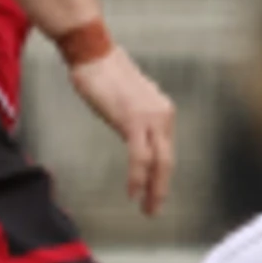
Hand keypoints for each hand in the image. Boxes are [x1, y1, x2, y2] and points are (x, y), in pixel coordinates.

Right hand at [66, 46, 175, 215]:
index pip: (165, 150)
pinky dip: (138, 177)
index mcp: (162, 110)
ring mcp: (151, 118)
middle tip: (155, 210)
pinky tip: (134, 193)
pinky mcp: (134, 121)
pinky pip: (140, 157)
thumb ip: (132, 118)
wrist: (93, 53)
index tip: (155, 192)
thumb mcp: (125, 100)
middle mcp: (163, 115)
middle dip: (162, 188)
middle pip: (168, 160)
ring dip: (153, 189)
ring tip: (147, 209)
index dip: (161, 175)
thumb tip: (130, 130)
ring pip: (159, 162)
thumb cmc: (103, 72)